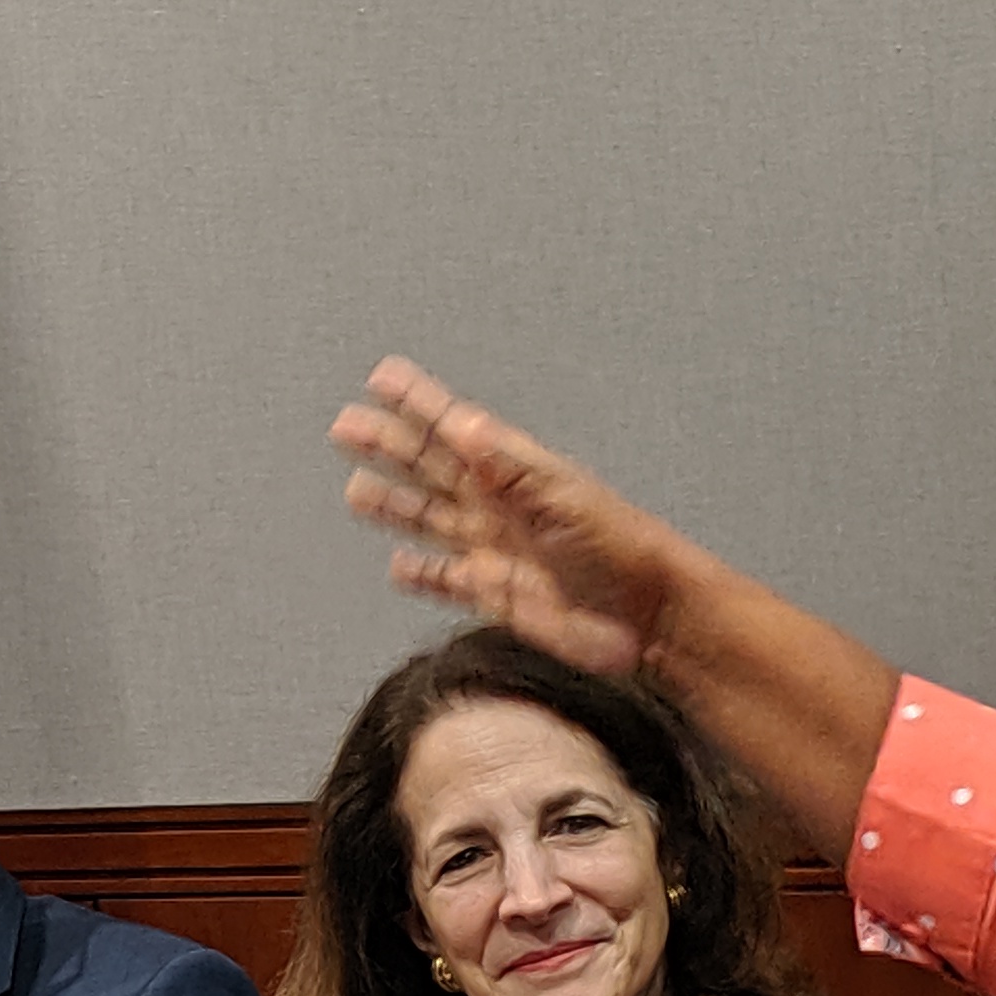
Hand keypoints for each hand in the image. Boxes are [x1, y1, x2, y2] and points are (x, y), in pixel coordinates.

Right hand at [334, 357, 687, 678]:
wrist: (649, 616)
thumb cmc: (623, 550)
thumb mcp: (565, 499)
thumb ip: (510, 468)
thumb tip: (463, 425)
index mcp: (514, 475)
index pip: (454, 431)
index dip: (418, 403)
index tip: (383, 378)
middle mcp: (498, 508)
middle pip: (429, 470)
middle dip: (389, 448)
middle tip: (346, 427)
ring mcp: (494, 551)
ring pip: (428, 521)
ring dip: (393, 506)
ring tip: (356, 491)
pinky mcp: (496, 595)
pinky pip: (447, 580)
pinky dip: (420, 576)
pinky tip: (397, 567)